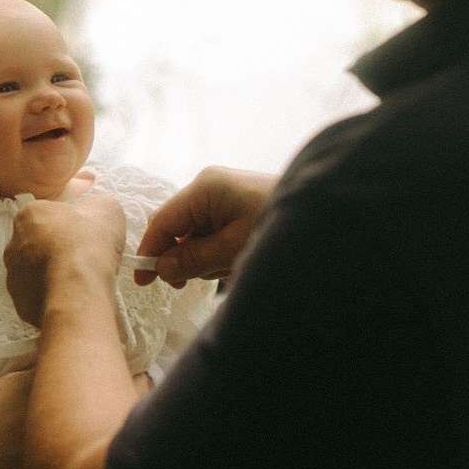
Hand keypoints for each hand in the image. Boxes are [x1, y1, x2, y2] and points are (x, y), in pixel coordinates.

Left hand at [4, 195, 125, 326]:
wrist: (78, 291)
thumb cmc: (89, 245)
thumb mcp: (107, 210)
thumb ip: (98, 206)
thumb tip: (96, 213)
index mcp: (29, 215)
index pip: (48, 216)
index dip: (70, 225)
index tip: (86, 236)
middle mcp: (13, 244)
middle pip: (38, 244)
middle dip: (57, 250)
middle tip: (83, 258)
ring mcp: (13, 275)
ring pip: (35, 272)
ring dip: (52, 275)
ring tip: (79, 281)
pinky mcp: (19, 302)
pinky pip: (36, 297)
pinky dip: (51, 297)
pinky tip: (70, 297)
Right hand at [135, 167, 274, 287]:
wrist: (326, 212)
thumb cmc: (278, 225)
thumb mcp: (233, 248)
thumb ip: (194, 258)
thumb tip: (162, 267)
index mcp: (204, 188)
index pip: (163, 222)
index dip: (149, 251)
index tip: (142, 281)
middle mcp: (208, 187)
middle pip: (177, 229)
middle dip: (184, 258)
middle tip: (196, 281)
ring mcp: (222, 195)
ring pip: (195, 236)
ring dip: (206, 259)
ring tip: (233, 266)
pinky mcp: (234, 206)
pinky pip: (212, 234)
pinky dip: (219, 253)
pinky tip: (237, 260)